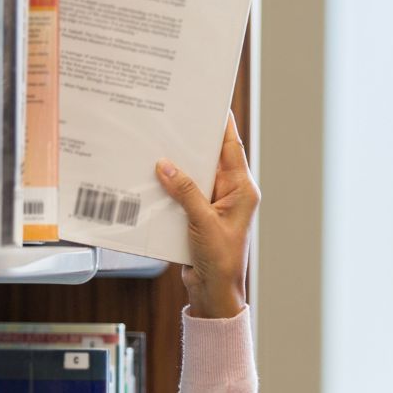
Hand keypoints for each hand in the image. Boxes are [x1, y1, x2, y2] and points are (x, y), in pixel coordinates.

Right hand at [155, 112, 256, 318]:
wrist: (214, 292)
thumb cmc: (220, 261)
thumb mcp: (203, 223)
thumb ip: (185, 192)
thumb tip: (165, 165)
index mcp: (242, 189)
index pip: (231, 147)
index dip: (220, 123)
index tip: (209, 100)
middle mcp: (230, 192)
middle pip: (209, 156)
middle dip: (191, 140)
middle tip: (170, 118)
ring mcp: (214, 203)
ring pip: (193, 174)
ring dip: (176, 163)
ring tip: (155, 142)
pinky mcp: (198, 215)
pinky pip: (183, 192)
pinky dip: (169, 184)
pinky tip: (151, 175)